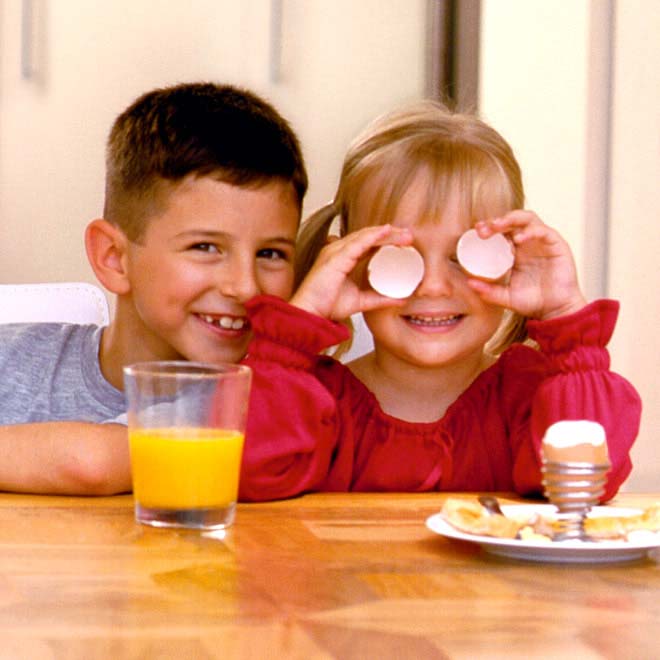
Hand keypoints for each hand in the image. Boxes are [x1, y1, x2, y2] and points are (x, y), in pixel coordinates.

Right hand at [291, 224, 412, 319]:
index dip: (386, 240)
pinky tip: (386, 232)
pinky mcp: (335, 257)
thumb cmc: (326, 306)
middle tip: (410, 236)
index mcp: (343, 258)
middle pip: (368, 236)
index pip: (367, 243)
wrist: (310, 313)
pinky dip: (373, 236)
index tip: (405, 243)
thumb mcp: (360, 301)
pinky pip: (357, 242)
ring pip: (365, 236)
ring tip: (405, 234)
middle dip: (390, 234)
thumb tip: (400, 299)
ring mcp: (336, 252)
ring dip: (386, 233)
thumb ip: (378, 299)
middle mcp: (338, 250)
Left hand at [466, 211, 586, 319]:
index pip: (500, 232)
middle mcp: (527, 243)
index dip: (488, 228)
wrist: (556, 311)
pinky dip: (531, 232)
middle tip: (483, 230)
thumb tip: (469, 283)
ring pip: (527, 219)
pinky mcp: (557, 245)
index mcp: (514, 251)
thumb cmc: (532, 302)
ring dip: (511, 219)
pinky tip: (520, 239)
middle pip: (511, 221)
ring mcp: (542, 241)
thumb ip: (489, 291)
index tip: (475, 231)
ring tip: (498, 226)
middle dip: (496, 221)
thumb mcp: (505, 297)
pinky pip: (544, 231)